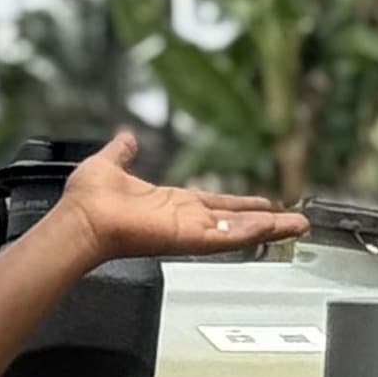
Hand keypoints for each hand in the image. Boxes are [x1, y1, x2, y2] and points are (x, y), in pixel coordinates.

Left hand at [50, 130, 303, 265]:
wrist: (80, 220)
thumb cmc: (87, 200)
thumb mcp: (109, 164)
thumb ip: (121, 152)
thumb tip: (125, 138)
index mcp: (170, 203)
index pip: (214, 203)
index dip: (239, 203)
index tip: (263, 203)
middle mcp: (184, 219)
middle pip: (234, 220)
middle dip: (265, 220)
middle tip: (293, 221)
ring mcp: (188, 230)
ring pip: (238, 230)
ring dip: (270, 228)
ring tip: (298, 226)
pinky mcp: (189, 238)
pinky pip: (227, 236)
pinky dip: (253, 232)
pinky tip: (276, 227)